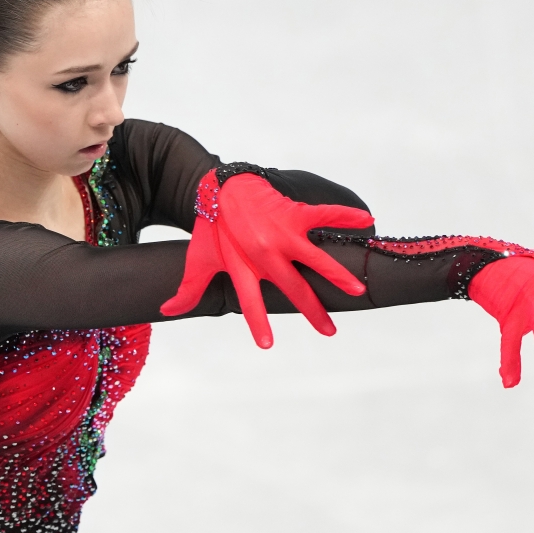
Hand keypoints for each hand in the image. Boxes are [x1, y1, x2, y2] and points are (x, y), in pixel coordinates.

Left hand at [160, 171, 373, 347]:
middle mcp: (264, 253)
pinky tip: (366, 221)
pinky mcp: (293, 213)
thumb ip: (189, 290)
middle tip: (329, 330)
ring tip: (357, 289)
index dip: (257, 322)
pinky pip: (323, 216)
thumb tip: (166, 312)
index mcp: (241, 267)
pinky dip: (345, 217)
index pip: (250, 301)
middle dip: (311, 310)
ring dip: (337, 274)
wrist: (220, 188)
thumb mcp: (198, 260)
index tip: (267, 344)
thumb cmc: (212, 228)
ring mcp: (281, 232)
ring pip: (314, 257)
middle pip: (292, 286)